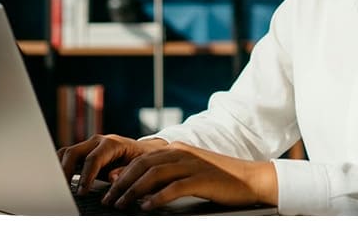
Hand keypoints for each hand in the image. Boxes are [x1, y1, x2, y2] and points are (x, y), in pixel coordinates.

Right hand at [57, 134, 166, 193]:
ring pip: (67, 152)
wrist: (143, 151)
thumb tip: (111, 178)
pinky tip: (58, 180)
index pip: (93, 158)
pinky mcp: (84, 152)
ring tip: (56, 186)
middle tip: (62, 189)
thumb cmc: (141, 160)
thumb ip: (125, 171)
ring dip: (60, 168)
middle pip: (74, 152)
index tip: (82, 191)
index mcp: (112, 144)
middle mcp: (98, 142)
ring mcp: (89, 145)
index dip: (86, 176)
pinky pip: (67, 156)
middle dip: (66, 171)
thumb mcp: (139, 166)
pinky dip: (60, 166)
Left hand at [102, 141, 277, 210]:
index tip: (108, 186)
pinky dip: (157, 198)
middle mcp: (181, 153)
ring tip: (122, 205)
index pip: (141, 159)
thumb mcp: (190, 170)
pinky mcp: (201, 179)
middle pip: (142, 165)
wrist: (250, 178)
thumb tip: (141, 187)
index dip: (122, 172)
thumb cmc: (219, 178)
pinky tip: (146, 207)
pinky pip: (174, 188)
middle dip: (122, 183)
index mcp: (176, 150)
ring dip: (134, 190)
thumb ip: (168, 174)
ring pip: (153, 175)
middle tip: (109, 199)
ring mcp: (191, 165)